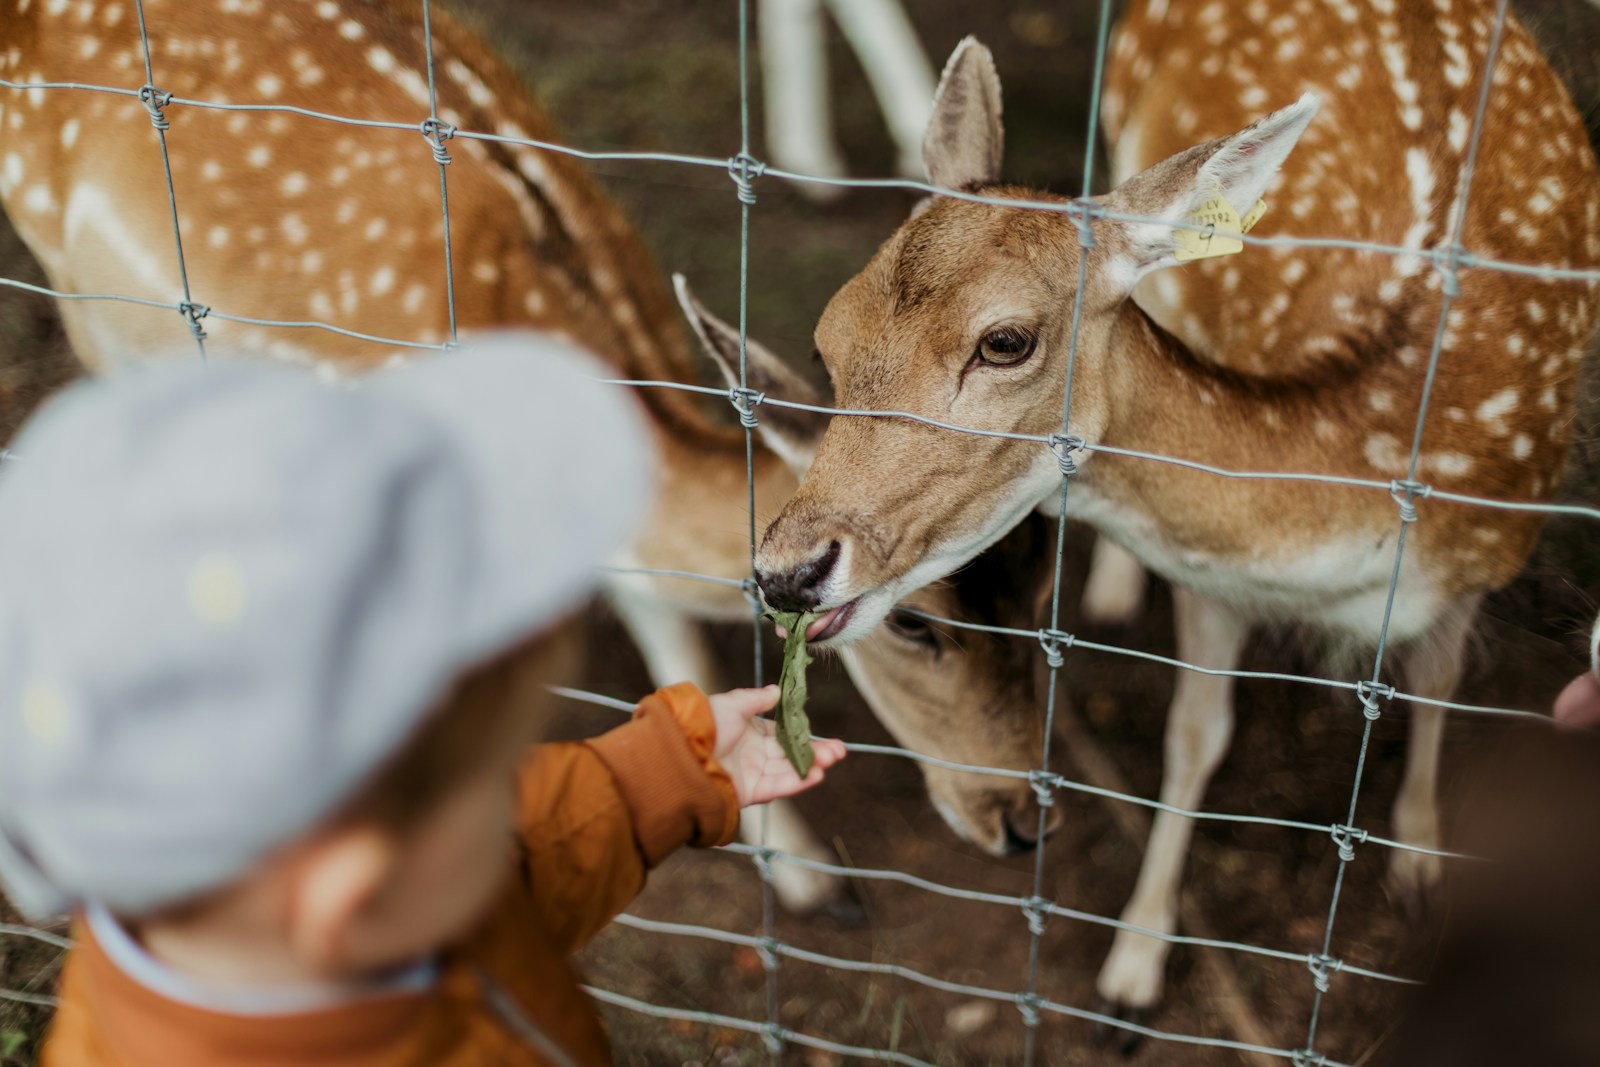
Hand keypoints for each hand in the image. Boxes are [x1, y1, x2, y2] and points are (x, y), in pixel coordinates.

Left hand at [708, 685, 846, 806]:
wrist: (683, 751)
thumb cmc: (705, 723)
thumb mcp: (732, 703)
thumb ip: (756, 699)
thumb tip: (777, 691)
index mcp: (751, 732)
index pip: (784, 734)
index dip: (804, 735)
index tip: (825, 735)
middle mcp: (755, 754)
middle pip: (791, 754)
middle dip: (817, 752)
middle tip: (839, 751)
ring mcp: (754, 773)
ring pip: (789, 770)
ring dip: (812, 765)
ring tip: (833, 758)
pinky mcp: (751, 792)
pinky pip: (779, 786)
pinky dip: (798, 781)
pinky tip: (817, 774)